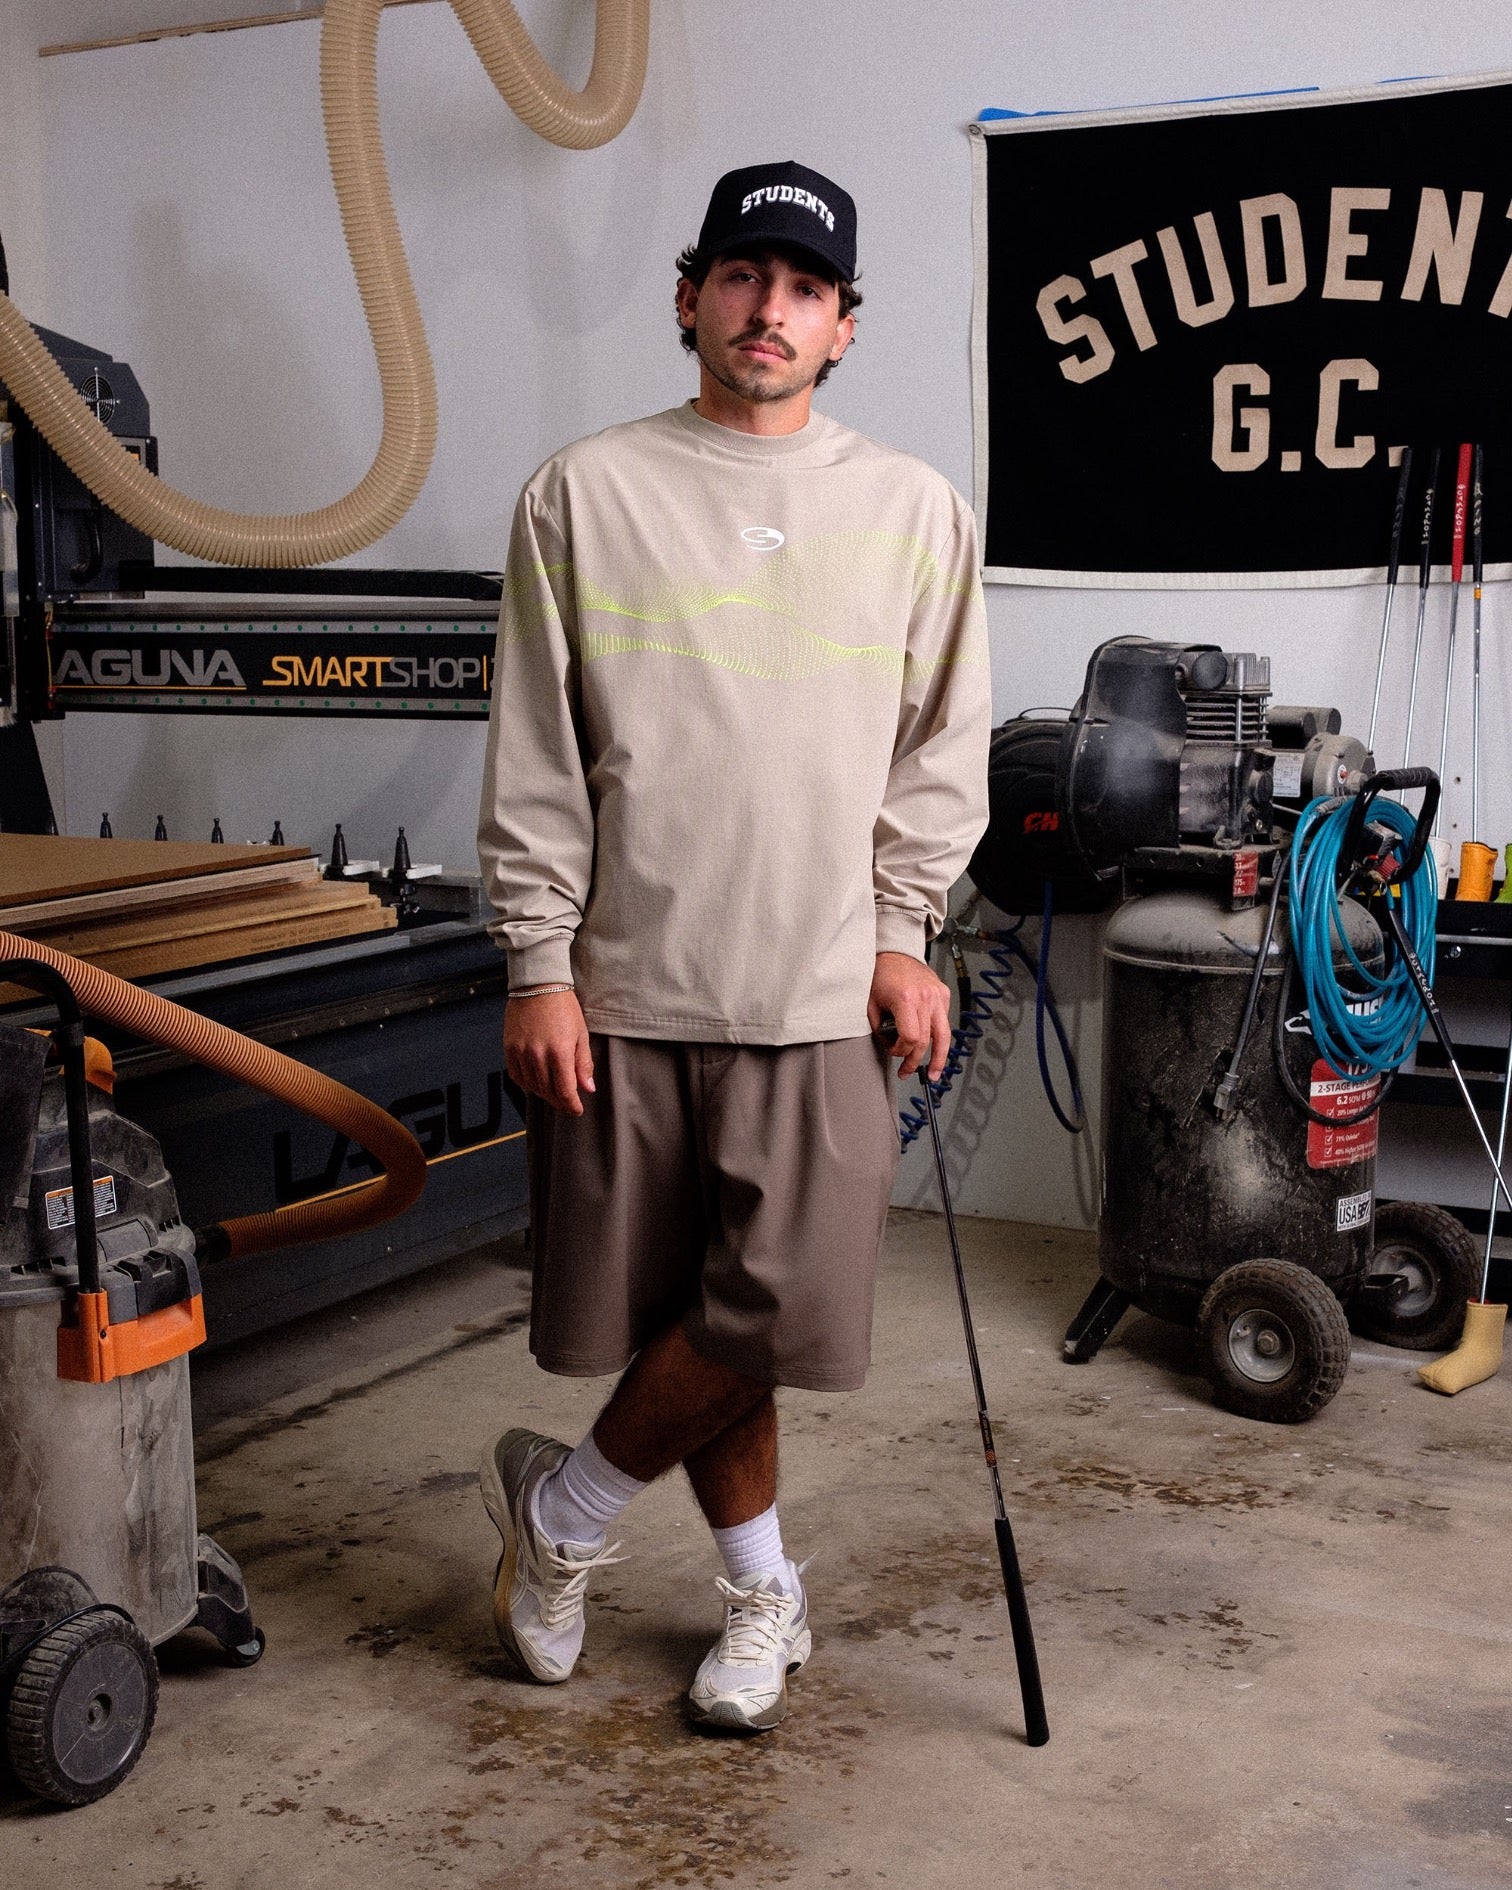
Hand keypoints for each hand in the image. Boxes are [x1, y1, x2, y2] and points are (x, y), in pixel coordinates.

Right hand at [504, 990, 595, 1115]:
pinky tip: (536, 1082)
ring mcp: (521, 1052)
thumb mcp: (581, 1034)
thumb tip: (588, 1088)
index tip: (576, 1110)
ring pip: (532, 1086)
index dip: (571, 1105)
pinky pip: (516, 1075)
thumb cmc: (563, 1007)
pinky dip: (527, 1083)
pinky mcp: (509, 1048)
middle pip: (548, 1091)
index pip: (565, 1091)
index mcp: (560, 1051)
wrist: (538, 985)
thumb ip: (583, 1064)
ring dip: (544, 1093)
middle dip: (560, 1101)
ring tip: (553, 1091)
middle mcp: (538, 1055)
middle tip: (567, 1102)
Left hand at [868, 950, 951, 1081]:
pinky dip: (939, 1036)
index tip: (893, 1053)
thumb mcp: (870, 1003)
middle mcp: (925, 998)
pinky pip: (944, 1022)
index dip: (901, 1052)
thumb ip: (879, 1028)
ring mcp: (937, 996)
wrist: (895, 952)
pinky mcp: (944, 994)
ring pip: (944, 1036)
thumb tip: (889, 1046)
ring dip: (939, 1059)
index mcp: (906, 999)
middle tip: (906, 1071)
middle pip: (926, 1041)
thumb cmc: (880, 974)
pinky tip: (933, 1046)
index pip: (910, 1038)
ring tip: (934, 1074)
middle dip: (915, 1060)